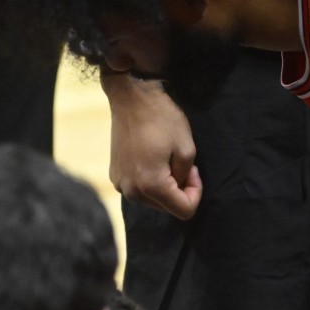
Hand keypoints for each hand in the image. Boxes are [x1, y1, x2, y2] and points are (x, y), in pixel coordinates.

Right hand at [103, 74, 201, 219]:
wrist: (130, 98)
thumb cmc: (162, 119)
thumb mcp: (187, 147)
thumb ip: (186, 176)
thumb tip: (179, 186)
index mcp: (151, 186)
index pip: (184, 211)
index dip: (195, 193)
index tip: (194, 171)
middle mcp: (132, 191)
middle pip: (166, 208)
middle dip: (179, 191)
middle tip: (182, 164)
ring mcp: (120, 184)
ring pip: (152, 200)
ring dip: (164, 187)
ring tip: (165, 160)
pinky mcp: (114, 176)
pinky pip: (138, 189)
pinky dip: (148, 181)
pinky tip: (149, 159)